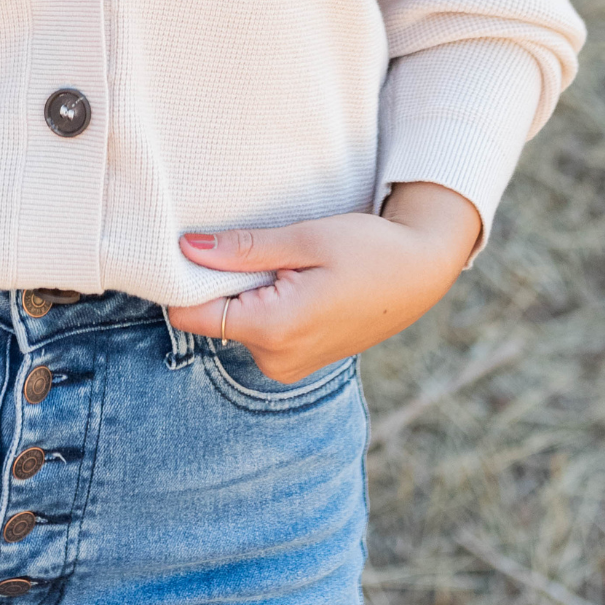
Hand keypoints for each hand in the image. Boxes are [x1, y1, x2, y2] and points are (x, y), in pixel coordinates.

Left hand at [168, 181, 482, 382]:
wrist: (422, 273)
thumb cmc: (369, 249)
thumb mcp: (305, 239)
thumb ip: (244, 249)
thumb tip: (187, 249)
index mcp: (275, 329)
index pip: (192, 315)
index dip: (182, 280)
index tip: (188, 248)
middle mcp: (276, 360)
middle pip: (213, 316)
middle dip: (223, 280)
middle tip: (260, 248)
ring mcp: (289, 365)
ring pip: (237, 321)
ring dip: (248, 290)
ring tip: (287, 263)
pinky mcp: (298, 361)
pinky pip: (260, 330)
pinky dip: (265, 303)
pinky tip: (295, 280)